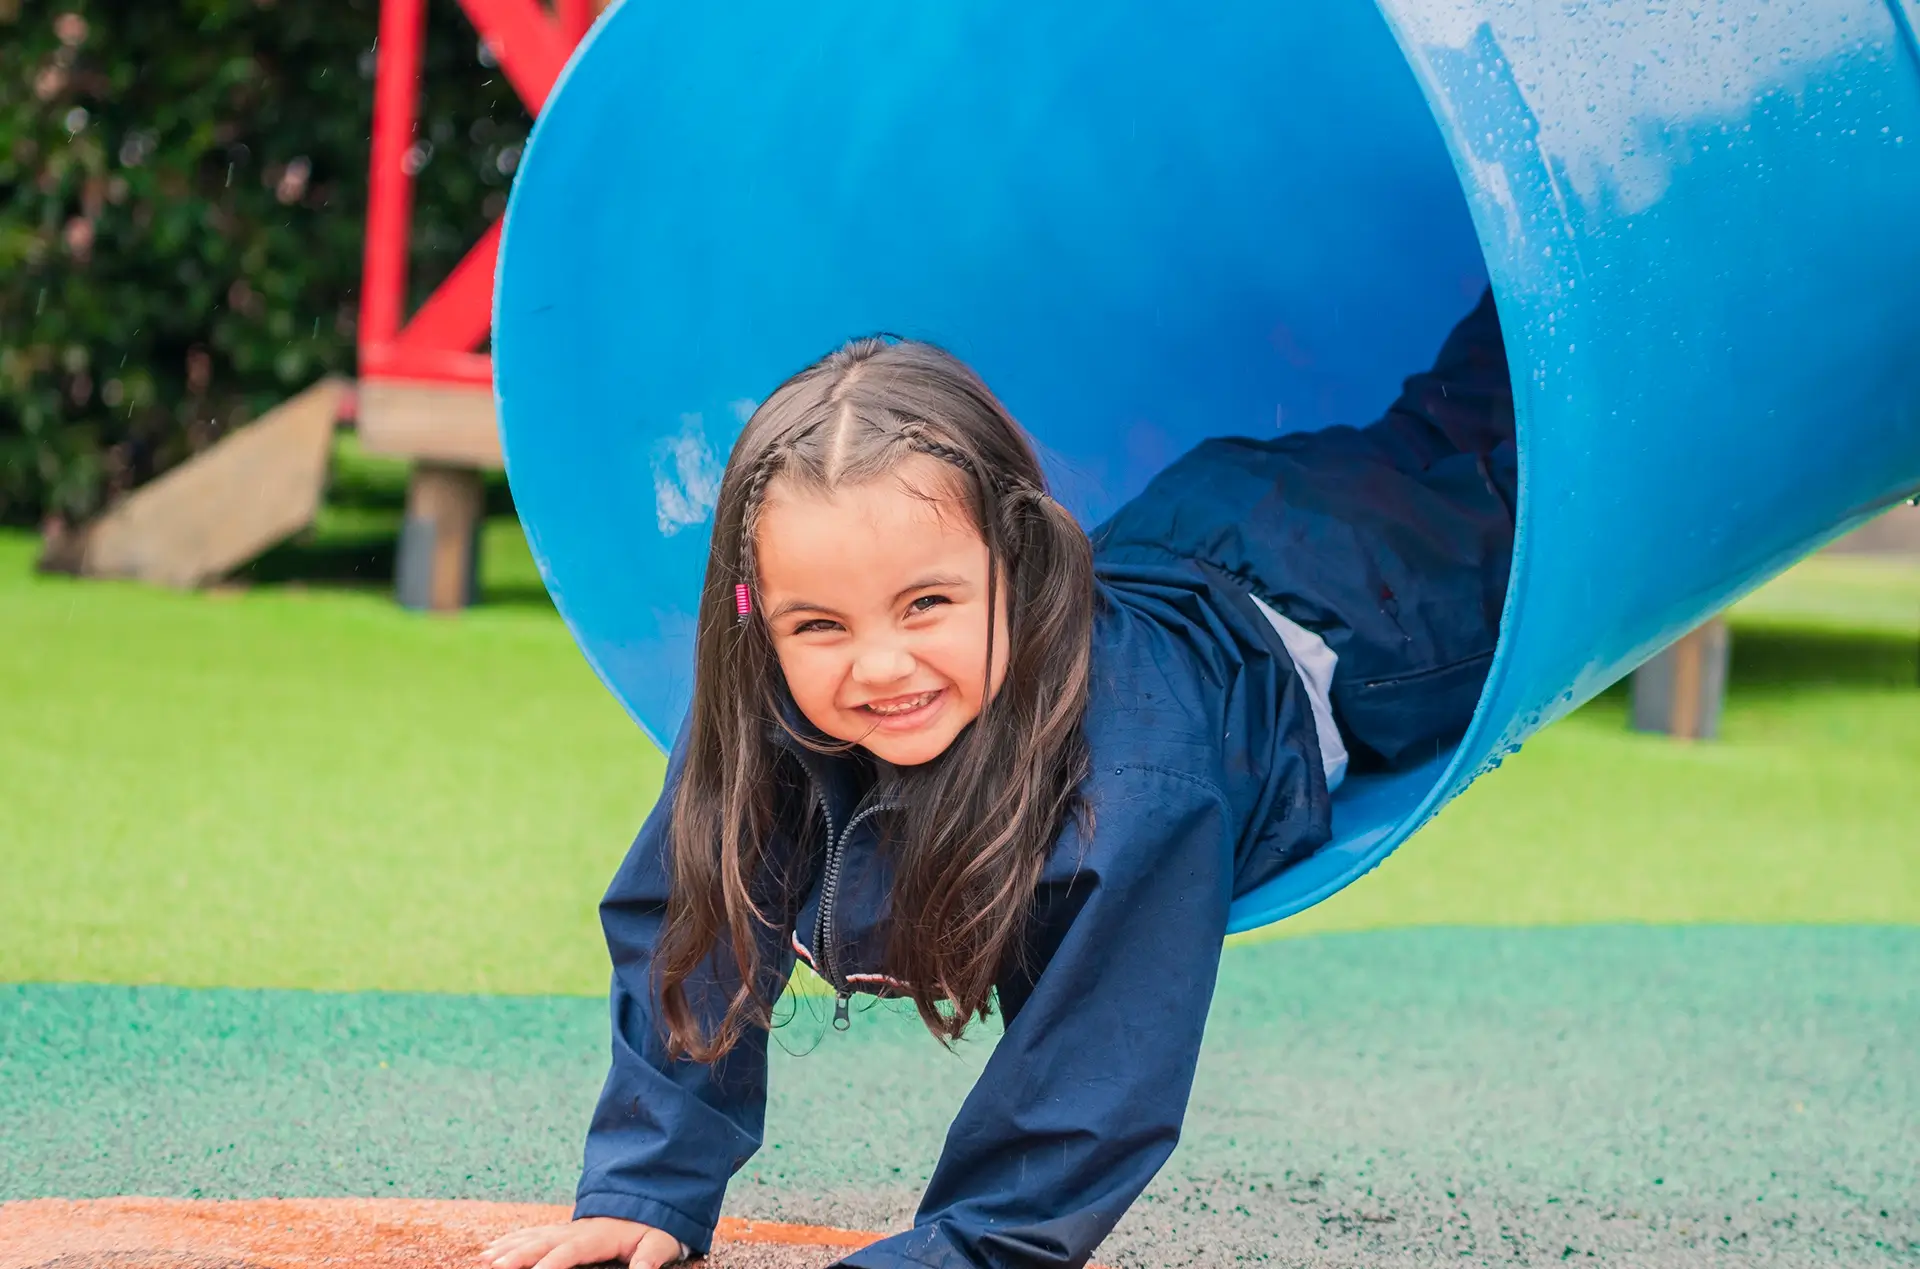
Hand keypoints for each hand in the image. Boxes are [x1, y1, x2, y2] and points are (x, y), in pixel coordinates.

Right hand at [479, 1217, 683, 1268]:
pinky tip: (494, 1247)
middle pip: (544, 1242)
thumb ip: (650, 1256)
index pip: (573, 1249)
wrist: (650, 1200)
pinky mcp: (563, 1231)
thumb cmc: (655, 1227)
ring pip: (533, 1237)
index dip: (554, 1262)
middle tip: (494, 1264)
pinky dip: (512, 1240)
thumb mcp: (660, 1241)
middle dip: (519, 1254)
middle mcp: (579, 1230)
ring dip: (509, 1247)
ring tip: (485, 1257)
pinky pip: (533, 1234)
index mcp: (601, 1236)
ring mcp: (568, 1229)